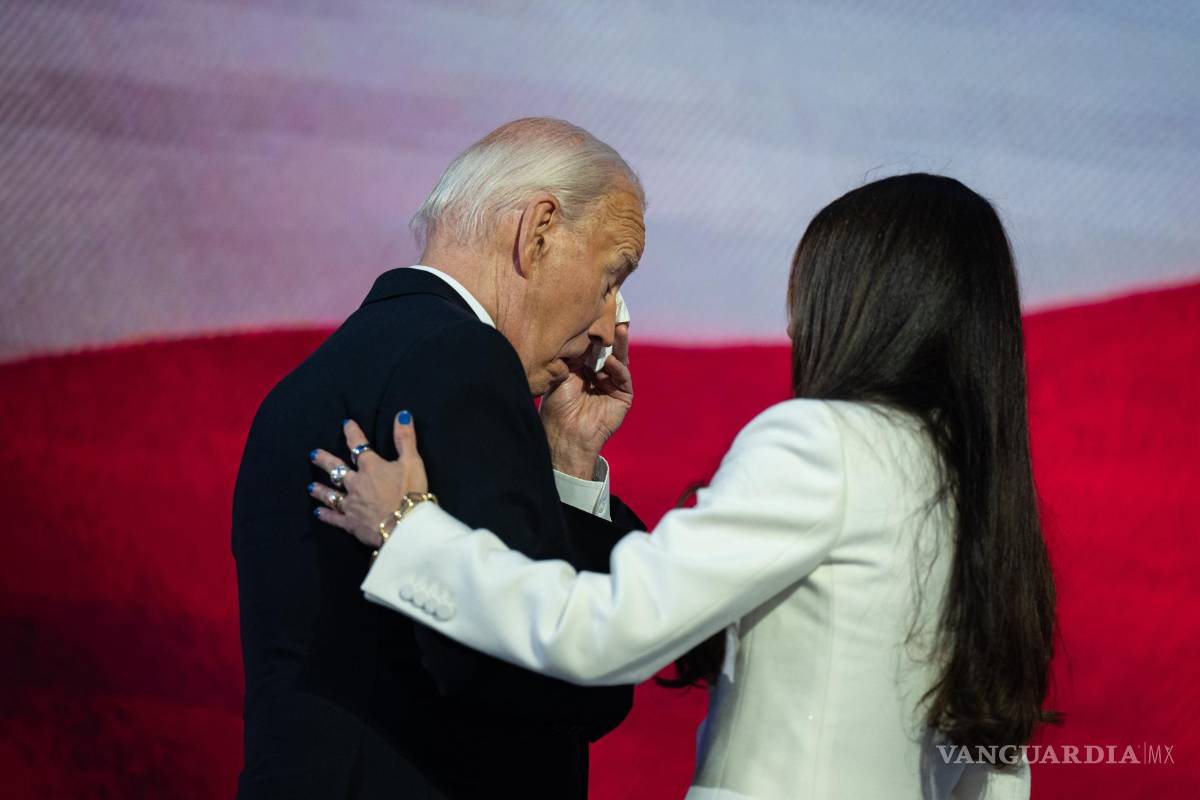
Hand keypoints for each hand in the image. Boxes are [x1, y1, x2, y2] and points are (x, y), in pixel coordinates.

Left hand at [309, 412, 428, 547]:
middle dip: (325, 461)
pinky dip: (326, 515)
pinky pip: (335, 518)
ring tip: (311, 487)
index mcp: (371, 467)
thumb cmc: (410, 492)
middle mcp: (356, 483)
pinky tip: (318, 513)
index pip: (359, 445)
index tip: (346, 424)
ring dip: (321, 490)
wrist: (404, 526)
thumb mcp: (412, 462)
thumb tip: (402, 414)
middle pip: (336, 469)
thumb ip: (406, 438)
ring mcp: (351, 504)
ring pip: (331, 495)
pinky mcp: (351, 523)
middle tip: (313, 455)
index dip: (353, 433)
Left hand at [540, 323, 632, 478]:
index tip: (598, 312)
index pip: (593, 345)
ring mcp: (612, 385)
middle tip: (615, 313)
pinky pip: (624, 378)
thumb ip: (574, 354)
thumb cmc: (557, 405)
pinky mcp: (622, 397)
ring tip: (619, 329)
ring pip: (619, 360)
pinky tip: (611, 362)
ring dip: (620, 345)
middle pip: (609, 349)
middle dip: (612, 333)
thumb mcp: (562, 374)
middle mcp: (599, 374)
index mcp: (583, 368)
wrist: (565, 433)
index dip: (596, 331)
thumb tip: (581, 330)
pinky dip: (619, 369)